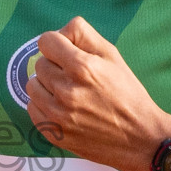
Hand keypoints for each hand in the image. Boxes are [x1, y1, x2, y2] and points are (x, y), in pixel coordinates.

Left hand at [25, 16, 170, 170]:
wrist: (138, 138)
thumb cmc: (127, 94)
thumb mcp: (112, 56)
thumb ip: (84, 35)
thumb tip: (60, 32)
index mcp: (83, 68)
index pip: (46, 41)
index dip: (57, 44)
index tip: (65, 52)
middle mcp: (67, 91)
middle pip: (40, 63)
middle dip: (54, 65)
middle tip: (73, 76)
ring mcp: (58, 115)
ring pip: (32, 85)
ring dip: (46, 85)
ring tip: (67, 91)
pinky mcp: (53, 133)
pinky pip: (32, 108)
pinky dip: (43, 105)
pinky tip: (62, 107)